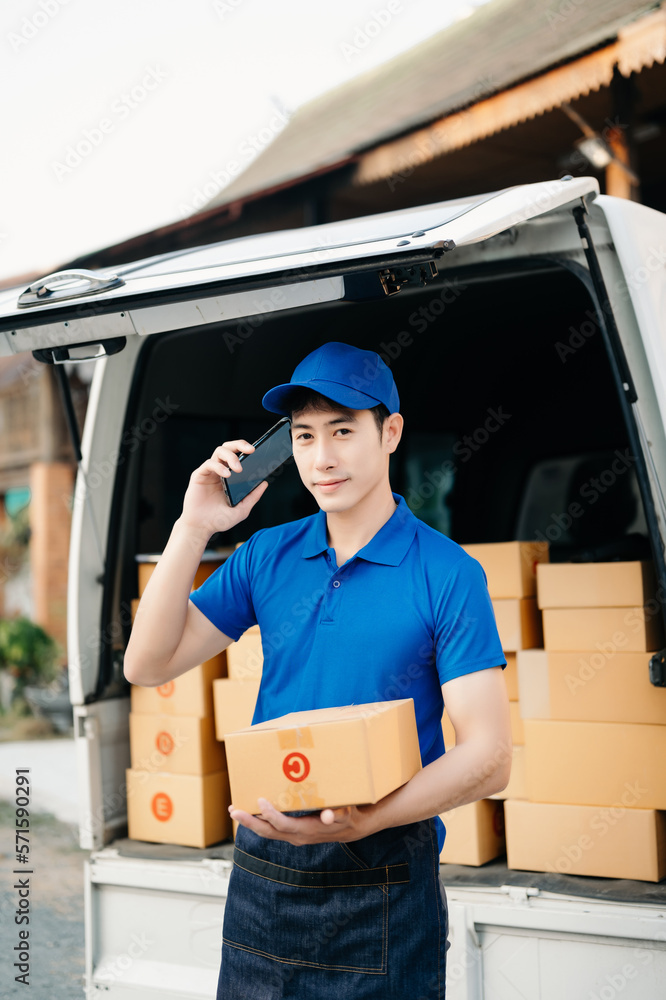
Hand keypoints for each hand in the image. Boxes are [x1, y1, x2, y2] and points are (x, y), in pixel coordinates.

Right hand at [180, 441, 268, 539]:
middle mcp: (220, 471)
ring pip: (219, 451)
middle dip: (240, 444)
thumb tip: (264, 483)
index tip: (258, 451)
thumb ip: (253, 497)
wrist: (201, 528)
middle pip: (229, 448)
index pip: (238, 456)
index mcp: (230, 476)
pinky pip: (209, 463)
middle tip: (251, 450)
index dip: (247, 450)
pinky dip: (219, 466)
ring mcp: (209, 472)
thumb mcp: (241, 510)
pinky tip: (227, 474)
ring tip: (238, 468)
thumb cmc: (219, 519)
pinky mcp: (199, 475)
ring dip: (231, 456)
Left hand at [229, 798, 375, 844]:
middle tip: (234, 810)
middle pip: (267, 832)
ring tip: (234, 810)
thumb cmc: (344, 817)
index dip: (271, 815)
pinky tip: (250, 812)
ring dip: (249, 822)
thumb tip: (329, 815)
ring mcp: (291, 837)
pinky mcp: (290, 833)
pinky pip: (270, 830)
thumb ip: (337, 814)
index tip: (260, 801)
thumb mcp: (345, 814)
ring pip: (266, 832)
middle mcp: (295, 837)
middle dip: (249, 822)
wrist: (348, 829)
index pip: (283, 825)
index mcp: (306, 831)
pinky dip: (258, 821)